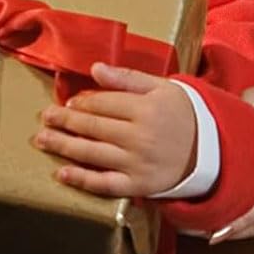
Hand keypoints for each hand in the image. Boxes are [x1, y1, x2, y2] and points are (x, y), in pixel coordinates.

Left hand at [36, 64, 197, 199]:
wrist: (211, 151)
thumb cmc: (184, 115)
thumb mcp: (163, 88)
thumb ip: (128, 78)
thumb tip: (95, 68)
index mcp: (146, 109)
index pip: (103, 103)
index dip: (81, 101)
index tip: (68, 101)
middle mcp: (139, 136)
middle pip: (92, 126)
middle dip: (64, 120)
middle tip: (45, 117)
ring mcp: (137, 163)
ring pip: (91, 153)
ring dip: (62, 145)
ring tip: (42, 139)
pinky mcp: (138, 185)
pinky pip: (104, 184)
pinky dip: (81, 179)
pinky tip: (62, 173)